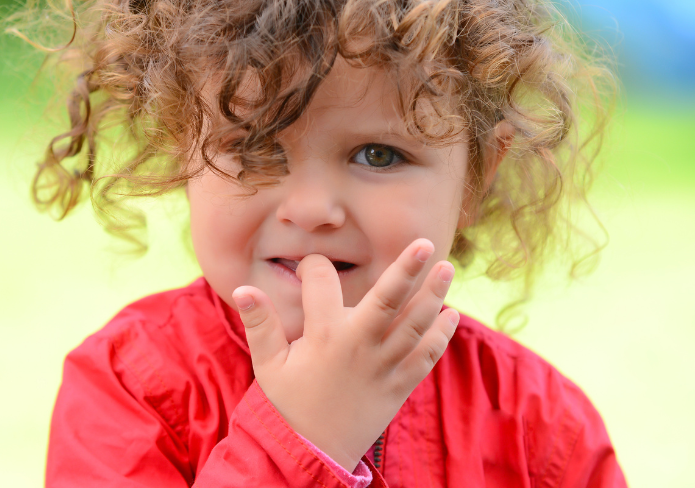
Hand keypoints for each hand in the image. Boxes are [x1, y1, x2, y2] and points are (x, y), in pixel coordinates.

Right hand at [231, 238, 458, 471]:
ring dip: (433, 295)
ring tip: (446, 268)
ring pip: (414, 324)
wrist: (314, 452)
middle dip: (407, 270)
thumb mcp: (267, 365)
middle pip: (387, 300)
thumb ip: (259, 324)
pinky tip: (451, 314)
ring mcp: (384, 365)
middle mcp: (358, 345)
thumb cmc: (289, 403)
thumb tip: (244, 288)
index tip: (309, 268)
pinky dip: (441, 335)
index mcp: (323, 336)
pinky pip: (426, 356)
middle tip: (425, 243)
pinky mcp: (400, 384)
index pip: (323, 284)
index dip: (314, 267)